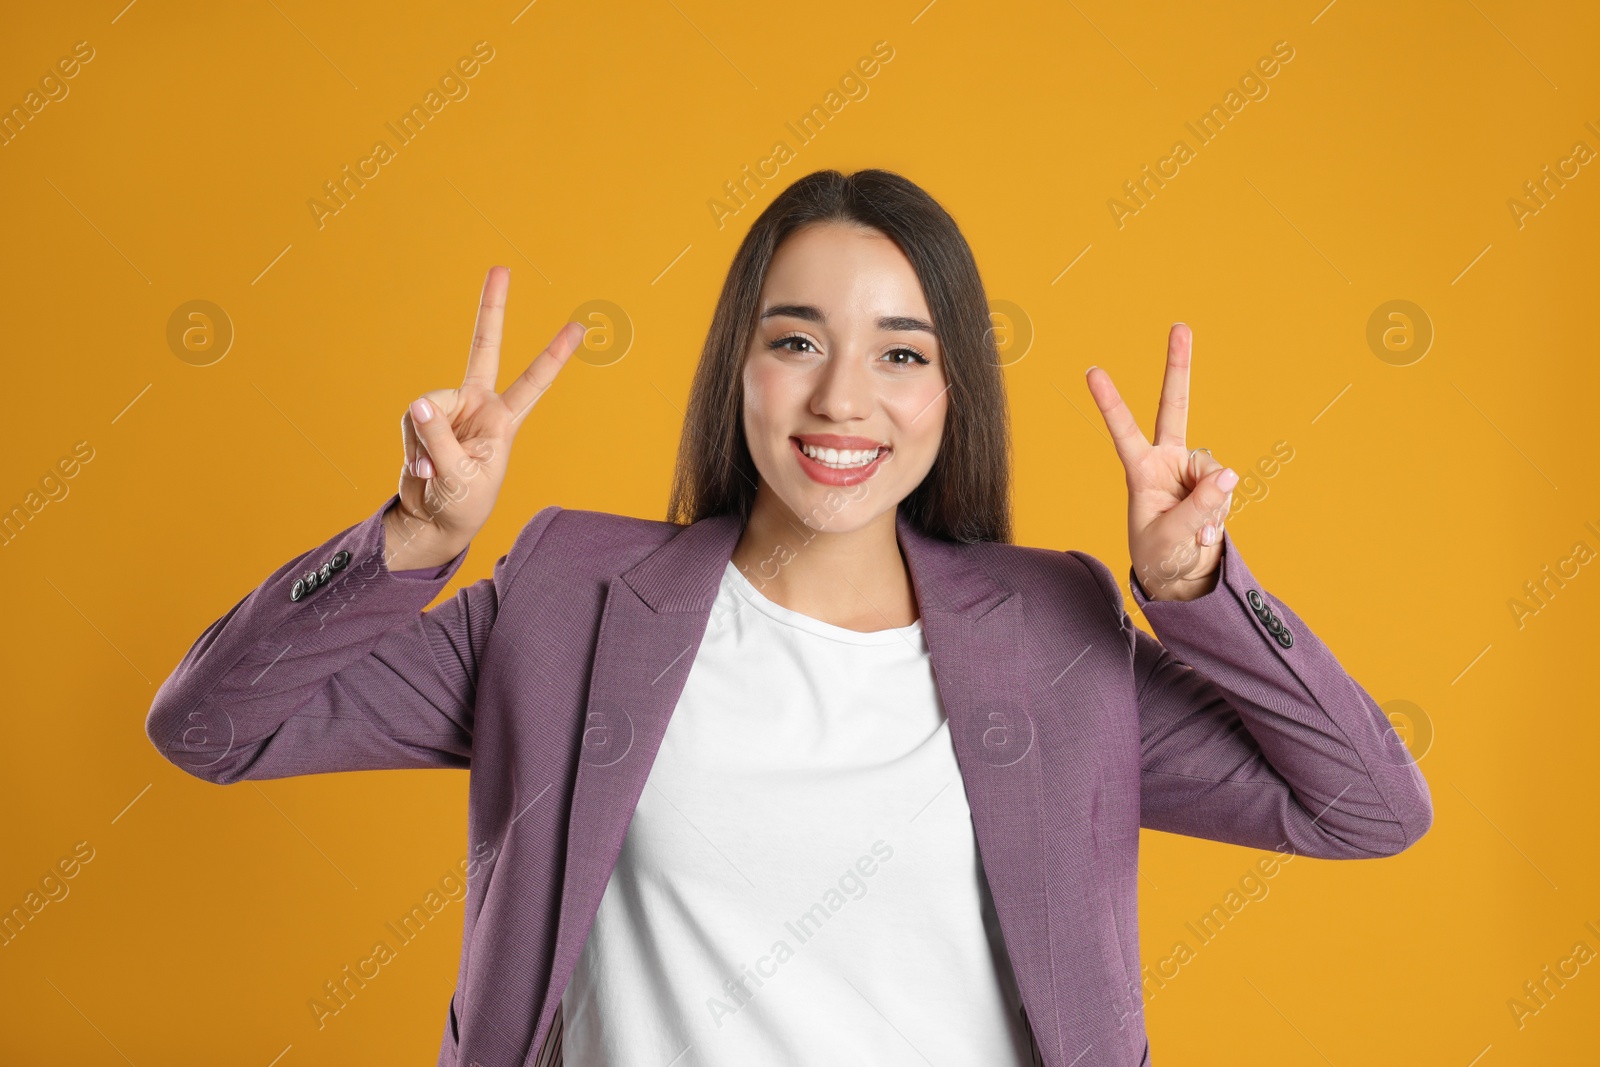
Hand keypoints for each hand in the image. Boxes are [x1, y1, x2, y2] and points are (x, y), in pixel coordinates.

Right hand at [383, 265, 583, 569]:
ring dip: (423, 443)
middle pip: (484, 348)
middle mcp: (478, 405)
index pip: (534, 381)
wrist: (434, 519)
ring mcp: (450, 409)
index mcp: (503, 420)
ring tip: (434, 472)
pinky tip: (421, 470)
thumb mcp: (457, 478)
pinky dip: (411, 449)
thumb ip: (437, 439)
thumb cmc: (462, 504)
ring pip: (426, 405)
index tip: (579, 328)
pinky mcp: (423, 418)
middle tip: (501, 269)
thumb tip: (417, 402)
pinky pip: (410, 421)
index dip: (554, 355)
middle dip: (492, 309)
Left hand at [1085, 324, 1238, 601]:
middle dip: (1178, 366)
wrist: (1182, 576)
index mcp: (1140, 470)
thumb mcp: (1172, 538)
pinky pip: (1228, 488)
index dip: (1110, 403)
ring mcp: (1193, 469)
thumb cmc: (1160, 556)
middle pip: (1174, 407)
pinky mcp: (1216, 482)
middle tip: (1180, 326)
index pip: (1124, 431)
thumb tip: (1228, 474)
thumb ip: (1199, 507)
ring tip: (1194, 534)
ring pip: (1214, 467)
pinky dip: (1221, 514)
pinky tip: (1206, 533)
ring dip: (1211, 505)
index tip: (1091, 371)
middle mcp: (1166, 461)